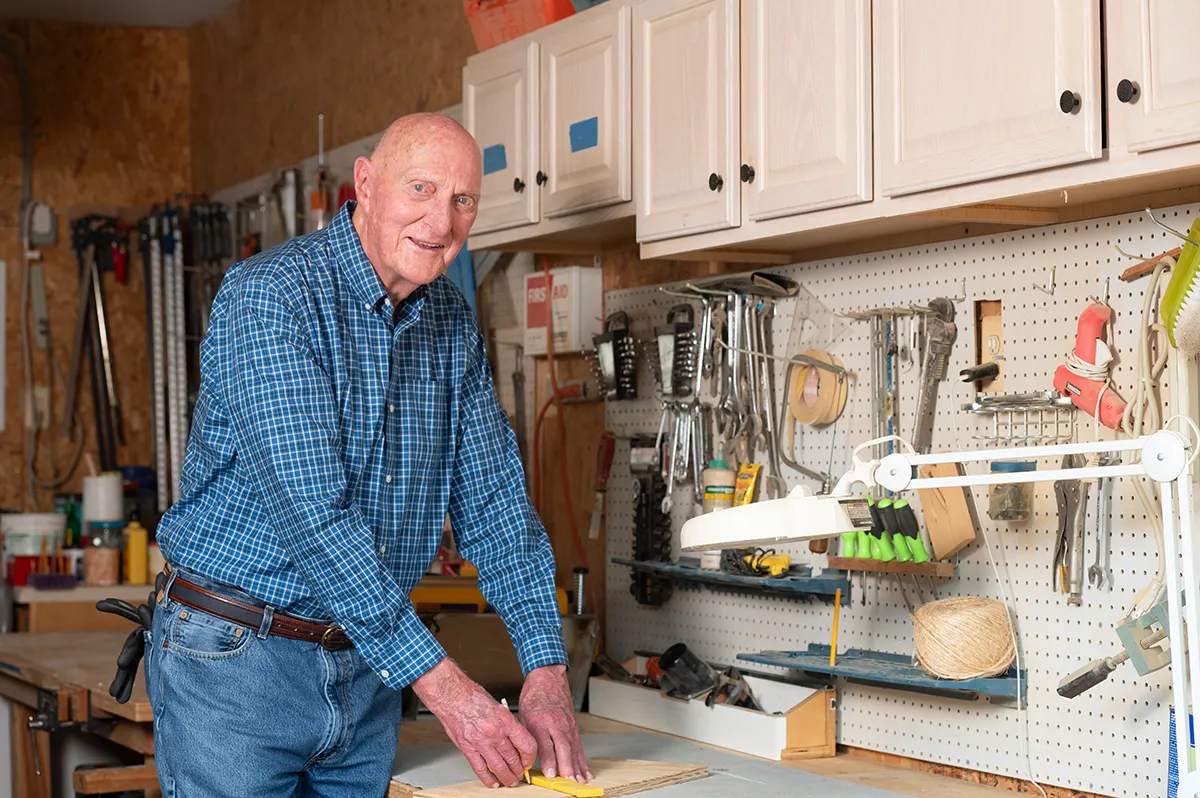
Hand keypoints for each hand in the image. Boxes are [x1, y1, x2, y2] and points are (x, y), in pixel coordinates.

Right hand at [412, 658, 536, 787]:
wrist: (451, 695)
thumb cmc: (472, 697)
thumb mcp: (499, 707)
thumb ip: (508, 725)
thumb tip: (516, 741)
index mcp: (505, 720)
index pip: (527, 745)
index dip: (530, 757)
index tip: (528, 760)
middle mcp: (494, 733)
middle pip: (514, 759)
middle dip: (519, 770)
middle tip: (520, 774)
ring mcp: (480, 742)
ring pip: (499, 768)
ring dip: (507, 778)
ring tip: (510, 781)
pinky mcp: (467, 748)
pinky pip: (480, 769)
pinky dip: (488, 779)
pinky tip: (493, 782)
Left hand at [519, 665, 590, 782]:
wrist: (547, 678)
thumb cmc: (533, 697)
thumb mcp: (523, 715)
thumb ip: (526, 737)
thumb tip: (524, 759)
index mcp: (539, 720)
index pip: (545, 743)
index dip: (548, 760)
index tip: (549, 773)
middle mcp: (555, 723)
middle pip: (562, 747)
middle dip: (566, 765)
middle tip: (567, 779)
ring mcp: (567, 725)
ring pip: (573, 748)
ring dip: (577, 767)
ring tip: (578, 781)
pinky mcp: (573, 728)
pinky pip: (578, 747)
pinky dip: (582, 761)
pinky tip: (585, 773)